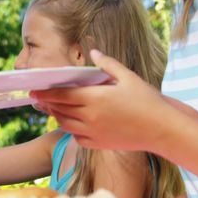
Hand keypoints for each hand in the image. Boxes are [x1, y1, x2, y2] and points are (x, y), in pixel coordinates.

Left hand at [31, 49, 175, 150]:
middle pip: (60, 109)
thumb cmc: (148, 101)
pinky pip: (77, 137)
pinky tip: (73, 123)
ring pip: (65, 125)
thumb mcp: (128, 77)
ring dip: (57, 116)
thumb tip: (93, 53)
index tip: (34, 89)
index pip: (62, 94)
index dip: (45, 92)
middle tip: (38, 98)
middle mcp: (90, 117)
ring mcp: (94, 133)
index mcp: (95, 98)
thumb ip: (108, 64)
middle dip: (47, 103)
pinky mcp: (100, 144)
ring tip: (53, 108)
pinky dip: (71, 130)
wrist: (163, 130)